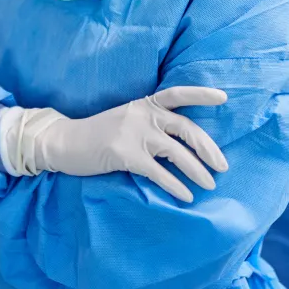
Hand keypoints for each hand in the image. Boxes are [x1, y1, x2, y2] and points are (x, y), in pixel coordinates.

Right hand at [0, 86, 228, 202]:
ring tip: (209, 184)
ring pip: (175, 151)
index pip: (177, 93)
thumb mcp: (126, 119)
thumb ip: (150, 123)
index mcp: (144, 103)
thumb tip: (181, 142)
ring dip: (197, 170)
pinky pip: (157, 172)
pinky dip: (175, 185)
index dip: (200, 94)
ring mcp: (133, 133)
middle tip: (223, 165)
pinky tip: (185, 196)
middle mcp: (142, 114)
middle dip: (207, 147)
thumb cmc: (99, 134)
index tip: (223, 97)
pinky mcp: (125, 154)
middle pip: (184, 127)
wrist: (65, 141)